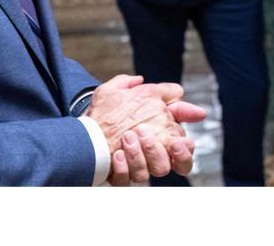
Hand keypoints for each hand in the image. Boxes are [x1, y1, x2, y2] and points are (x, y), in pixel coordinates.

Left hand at [86, 75, 206, 179]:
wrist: (89, 121)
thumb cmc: (117, 108)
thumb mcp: (141, 93)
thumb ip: (165, 92)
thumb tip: (184, 96)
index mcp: (162, 140)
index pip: (183, 154)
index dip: (184, 152)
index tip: (177, 142)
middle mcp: (150, 158)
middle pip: (164, 167)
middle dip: (156, 150)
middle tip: (143, 131)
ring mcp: (133, 168)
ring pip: (144, 175)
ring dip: (137, 156)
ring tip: (127, 137)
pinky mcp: (117, 176)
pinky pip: (123, 180)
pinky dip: (122, 168)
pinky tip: (117, 154)